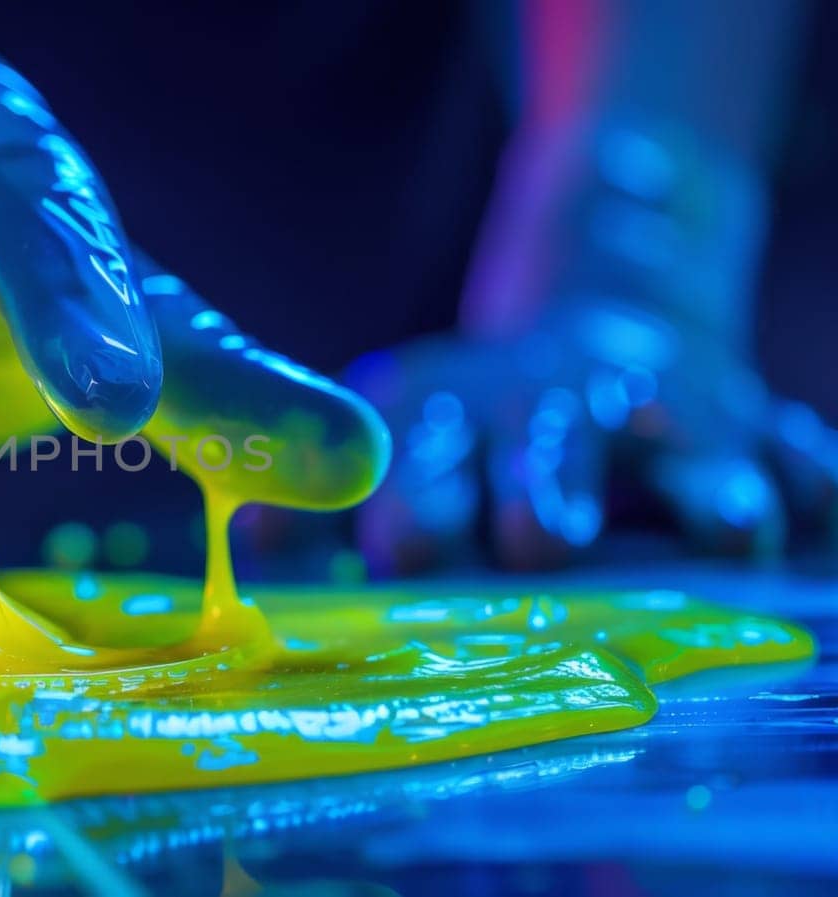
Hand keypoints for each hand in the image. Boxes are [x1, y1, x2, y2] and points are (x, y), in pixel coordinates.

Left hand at [347, 301, 837, 572]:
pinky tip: (811, 506)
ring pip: (686, 442)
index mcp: (444, 413)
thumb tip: (244, 543)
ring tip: (727, 526)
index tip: (403, 550)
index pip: (422, 455)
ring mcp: (661, 412)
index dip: (414, 499)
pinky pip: (792, 450)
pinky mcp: (753, 425)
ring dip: (701, 482)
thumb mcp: (389, 443)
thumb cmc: (470, 433)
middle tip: (542, 537)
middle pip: (548, 444)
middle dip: (545, 486)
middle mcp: (550, 406)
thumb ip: (314, 503)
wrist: (596, 336)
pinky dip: (804, 475)